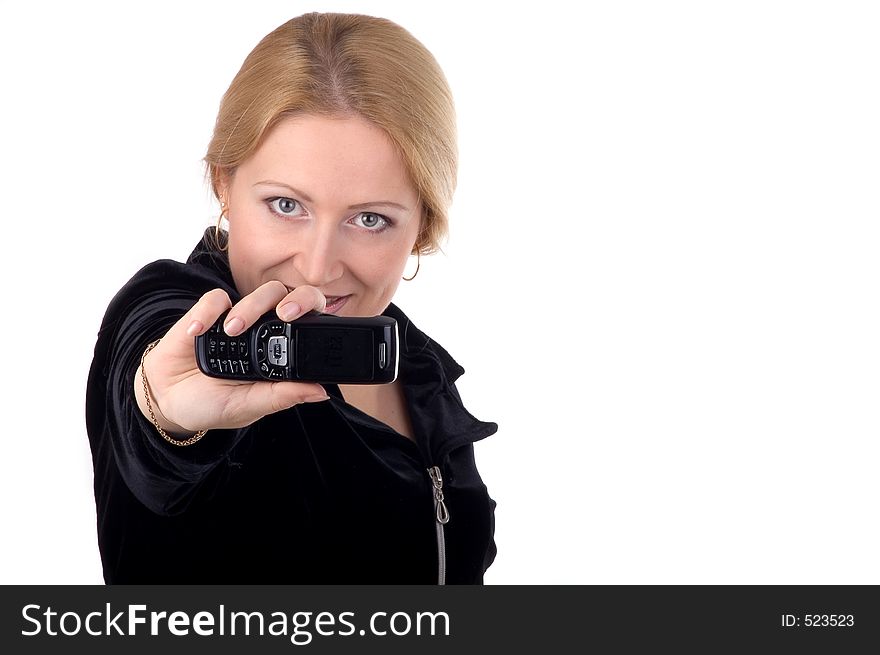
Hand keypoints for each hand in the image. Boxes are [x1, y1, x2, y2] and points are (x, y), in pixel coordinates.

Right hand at [135, 281, 329, 434]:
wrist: (166, 400)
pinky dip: (209, 312)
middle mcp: (266, 331)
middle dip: (297, 299)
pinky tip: (198, 332)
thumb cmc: (212, 404)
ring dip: (251, 307)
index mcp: (281, 353)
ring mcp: (239, 319)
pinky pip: (216, 298)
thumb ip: (281, 397)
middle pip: (293, 299)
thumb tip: (320, 392)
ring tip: (232, 330)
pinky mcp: (209, 313)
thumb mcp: (248, 405)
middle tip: (285, 314)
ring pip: (262, 293)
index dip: (315, 318)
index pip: (310, 325)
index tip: (309, 327)